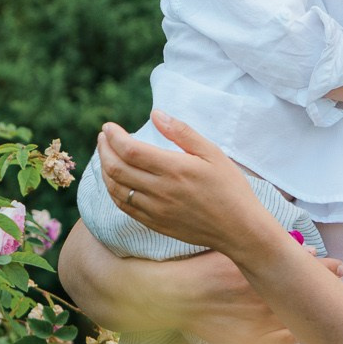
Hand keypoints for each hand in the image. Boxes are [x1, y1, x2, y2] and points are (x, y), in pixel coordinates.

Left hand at [96, 112, 319, 266]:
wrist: (239, 229)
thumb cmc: (230, 187)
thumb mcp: (212, 153)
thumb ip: (182, 132)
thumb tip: (155, 114)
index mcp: (175, 169)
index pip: (130, 150)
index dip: (113, 137)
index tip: (108, 127)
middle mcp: (160, 190)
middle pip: (116, 168)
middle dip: (104, 149)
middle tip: (103, 137)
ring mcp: (155, 210)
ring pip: (116, 189)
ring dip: (104, 169)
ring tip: (105, 155)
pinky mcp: (155, 224)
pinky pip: (124, 206)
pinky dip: (113, 190)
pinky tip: (114, 180)